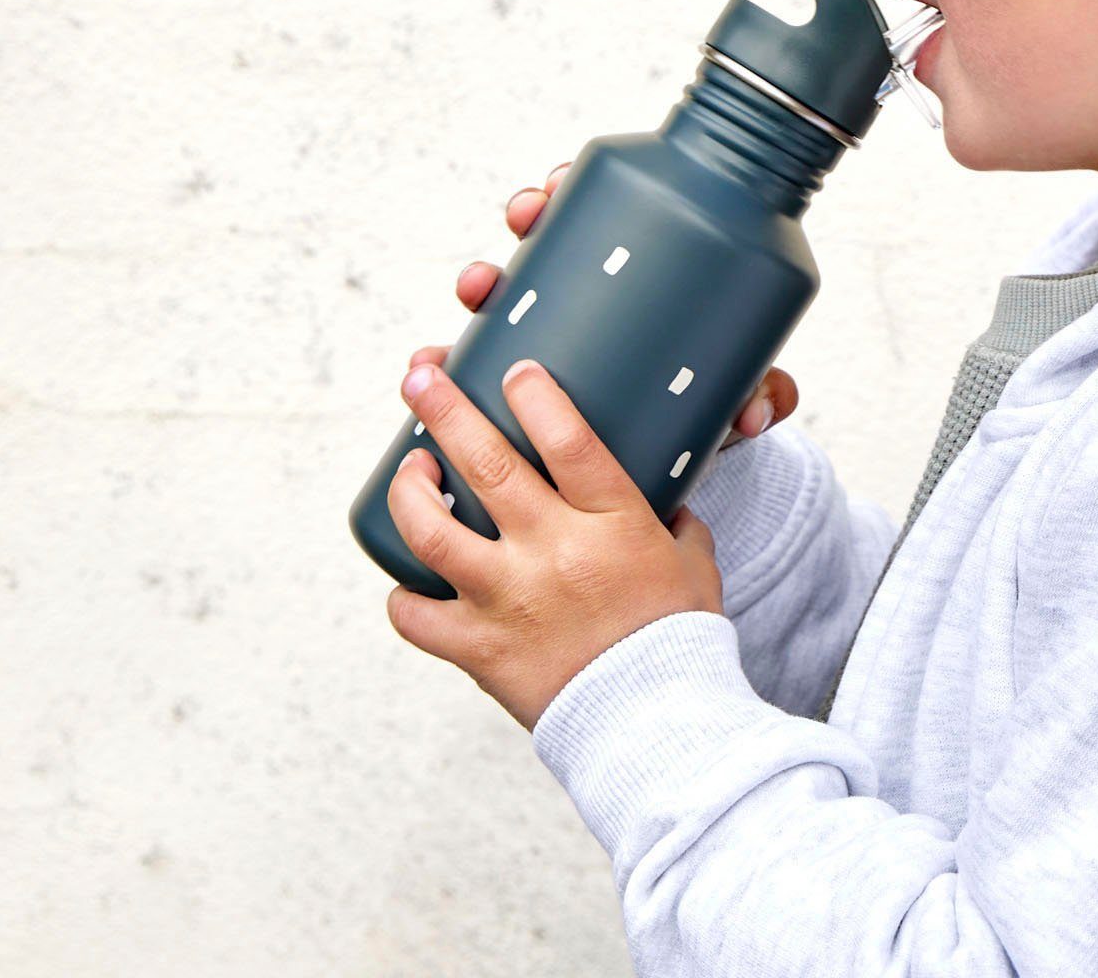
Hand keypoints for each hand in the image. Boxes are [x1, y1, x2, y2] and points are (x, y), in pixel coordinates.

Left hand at [383, 354, 724, 730]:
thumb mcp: (692, 564)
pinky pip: (417, 617)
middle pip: (486, 463)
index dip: (534, 395)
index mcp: (612, 523)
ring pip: (431, 530)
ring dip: (409, 490)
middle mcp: (553, 552)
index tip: (514, 370)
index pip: (566, 437)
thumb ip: (673, 522)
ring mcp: (509, 600)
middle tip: (419, 377)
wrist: (659, 728)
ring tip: (410, 469)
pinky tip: (407, 583)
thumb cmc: (680, 640)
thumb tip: (667, 498)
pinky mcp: (480, 649)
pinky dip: (405, 597)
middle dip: (445, 410)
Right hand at [416, 157, 801, 449]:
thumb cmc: (710, 408)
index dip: (566, 191)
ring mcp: (548, 342)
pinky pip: (474, 369)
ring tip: (473, 293)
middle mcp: (584, 300)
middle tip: (522, 219)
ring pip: (505, 301)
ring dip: (479, 291)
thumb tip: (754, 414)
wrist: (685, 468)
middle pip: (546, 242)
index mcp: (632, 278)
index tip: (554, 184)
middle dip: (525, 220)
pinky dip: (446, 368)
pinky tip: (422, 371)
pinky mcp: (519, 392)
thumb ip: (762, 396)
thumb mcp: (736, 395)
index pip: (598, 216)